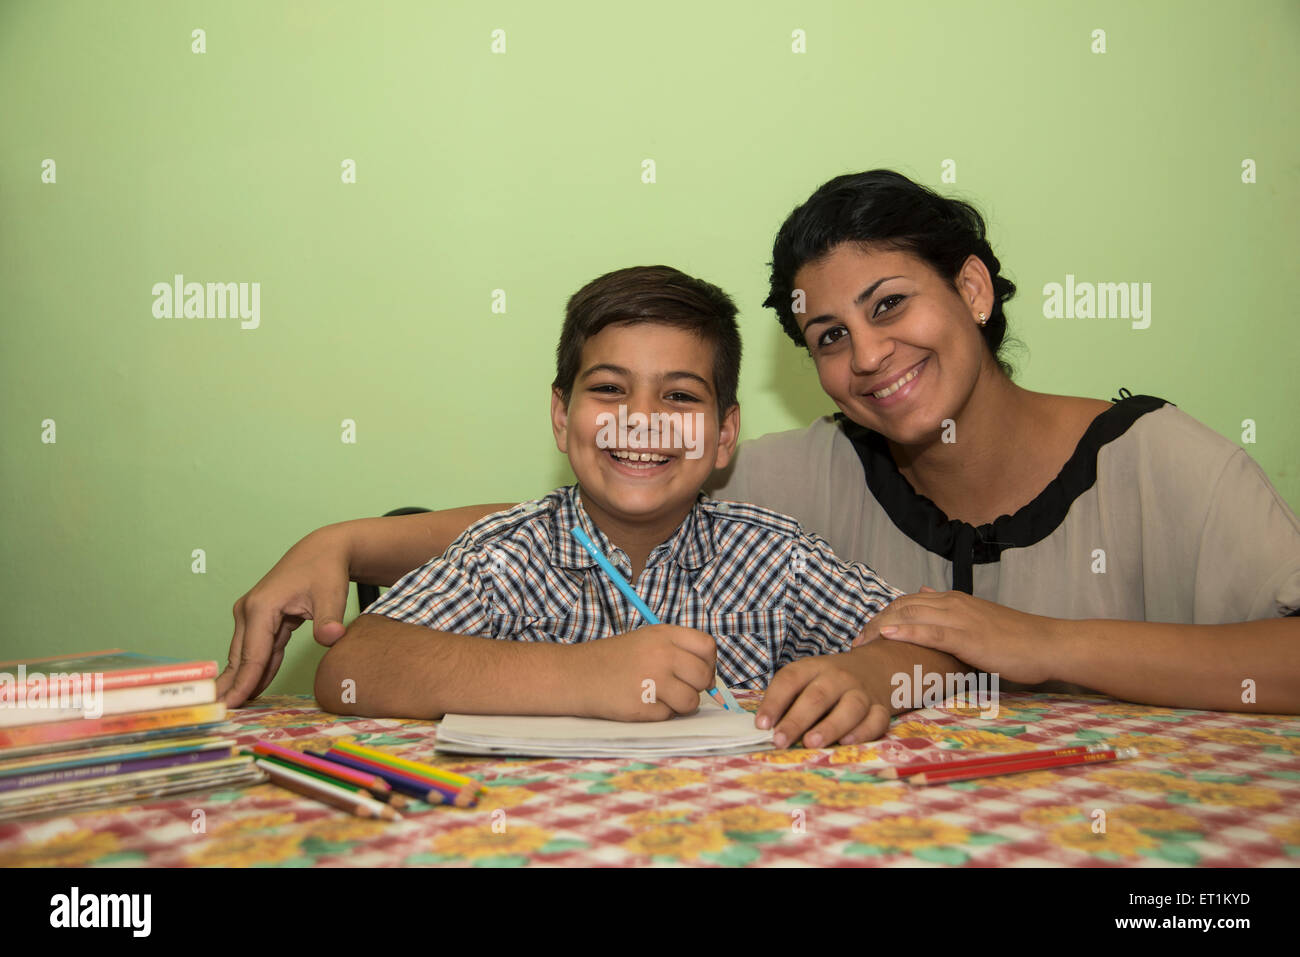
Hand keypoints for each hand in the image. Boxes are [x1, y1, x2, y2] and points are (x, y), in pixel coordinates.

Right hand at [217, 528, 352, 706]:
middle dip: (232, 687)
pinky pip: (258, 650)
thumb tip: (332, 639)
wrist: (322, 550)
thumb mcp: (331, 593)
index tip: (230, 706)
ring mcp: (251, 614)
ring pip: (245, 655)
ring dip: (241, 681)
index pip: (252, 655)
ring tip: (232, 709)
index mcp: (261, 607)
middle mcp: (249, 611)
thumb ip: (329, 618)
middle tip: (221, 716)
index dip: (243, 683)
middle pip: (241, 658)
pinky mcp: (260, 619)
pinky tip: (252, 691)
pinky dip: (256, 669)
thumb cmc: (325, 570)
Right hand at [579, 625, 717, 721]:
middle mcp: (662, 654)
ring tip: (656, 696)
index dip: (708, 663)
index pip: (707, 647)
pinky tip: (639, 702)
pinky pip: (668, 716)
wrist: (575, 675)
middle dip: (696, 687)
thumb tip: (710, 679)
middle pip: (704, 677)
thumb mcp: (647, 641)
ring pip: (691, 702)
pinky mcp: (643, 706)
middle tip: (676, 688)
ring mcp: (653, 680)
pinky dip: (658, 714)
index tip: (697, 671)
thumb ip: (678, 652)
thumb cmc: (614, 660)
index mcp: (664, 634)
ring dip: (679, 705)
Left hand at [756, 652, 890, 747]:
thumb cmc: (829, 681)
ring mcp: (862, 692)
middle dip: (796, 720)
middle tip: (780, 740)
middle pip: (817, 696)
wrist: (875, 668)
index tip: (761, 724)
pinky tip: (846, 743)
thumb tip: (766, 727)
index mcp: (813, 668)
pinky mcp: (880, 709)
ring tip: (811, 743)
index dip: (774, 701)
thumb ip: (787, 699)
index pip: (790, 679)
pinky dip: (863, 732)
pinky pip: (876, 720)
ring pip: (850, 707)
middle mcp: (838, 677)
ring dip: (830, 726)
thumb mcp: (807, 678)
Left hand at [852, 587, 1056, 684]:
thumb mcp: (977, 618)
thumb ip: (948, 609)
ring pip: (909, 615)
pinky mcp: (967, 636)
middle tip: (856, 642)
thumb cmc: (1015, 640)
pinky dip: (905, 631)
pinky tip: (887, 636)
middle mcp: (952, 603)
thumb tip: (922, 594)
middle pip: (900, 607)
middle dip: (874, 623)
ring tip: (861, 642)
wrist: (1048, 644)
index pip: (906, 603)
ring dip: (881, 628)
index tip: (865, 634)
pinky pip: (930, 631)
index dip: (882, 617)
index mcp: (953, 600)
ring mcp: (960, 618)